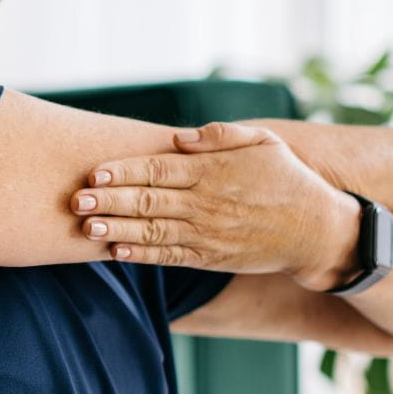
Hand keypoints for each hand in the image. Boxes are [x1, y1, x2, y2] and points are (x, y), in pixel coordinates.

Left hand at [70, 122, 359, 288]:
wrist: (317, 231)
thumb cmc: (287, 178)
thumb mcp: (263, 141)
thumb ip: (220, 135)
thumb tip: (180, 137)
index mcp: (213, 171)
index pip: (158, 169)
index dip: (123, 171)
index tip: (95, 173)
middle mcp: (206, 203)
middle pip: (148, 201)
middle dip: (109, 202)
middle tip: (75, 200)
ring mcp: (208, 234)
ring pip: (153, 232)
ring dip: (117, 230)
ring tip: (86, 227)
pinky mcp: (211, 258)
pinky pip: (170, 257)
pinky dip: (143, 255)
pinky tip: (117, 252)